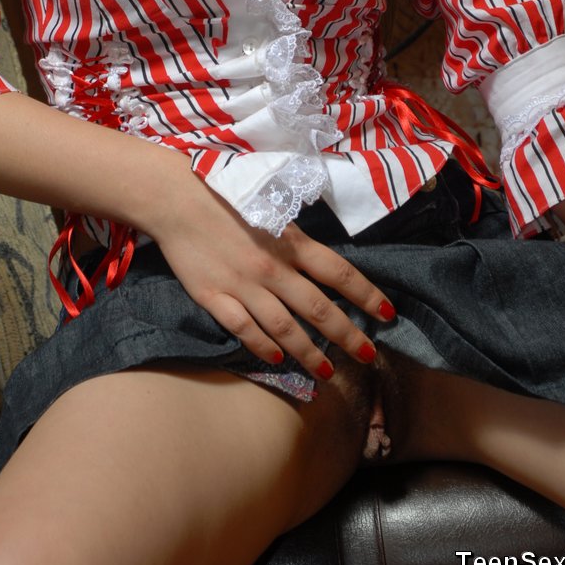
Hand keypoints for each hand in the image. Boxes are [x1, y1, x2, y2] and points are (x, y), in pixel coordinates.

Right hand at [149, 171, 394, 380]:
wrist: (176, 197)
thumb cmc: (227, 192)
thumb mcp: (272, 203)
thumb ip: (297, 235)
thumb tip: (320, 258)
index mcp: (291, 241)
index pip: (340, 273)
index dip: (368, 296)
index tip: (388, 315)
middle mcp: (273, 268)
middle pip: (319, 310)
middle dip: (348, 336)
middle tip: (369, 356)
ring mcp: (243, 286)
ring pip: (285, 329)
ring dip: (309, 353)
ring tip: (328, 372)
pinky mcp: (215, 297)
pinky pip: (244, 330)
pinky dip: (262, 347)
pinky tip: (277, 359)